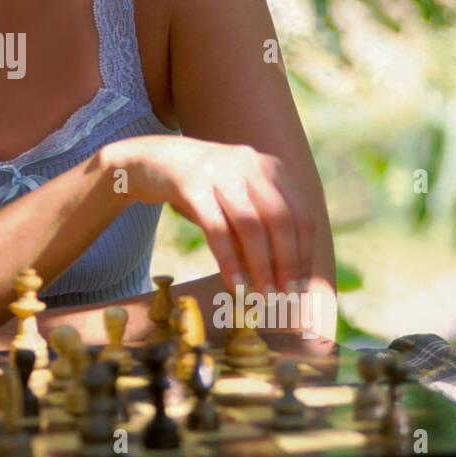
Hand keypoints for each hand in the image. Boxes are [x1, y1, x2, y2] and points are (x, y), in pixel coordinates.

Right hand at [105, 135, 313, 293]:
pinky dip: (229, 260)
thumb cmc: (201, 189)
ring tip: (263, 297)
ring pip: (252, 225)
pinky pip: (216, 228)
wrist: (152, 159)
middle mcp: (251, 164)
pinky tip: (235, 284)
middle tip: (287, 297)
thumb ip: (256, 230)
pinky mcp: (192, 183)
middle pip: (281, 220)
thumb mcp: (235, 201)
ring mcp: (222, 171)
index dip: (304, 254)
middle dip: (288, 263)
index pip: (300, 215)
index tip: (302, 287)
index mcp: (270, 167)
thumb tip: (278, 277)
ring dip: (262, 266)